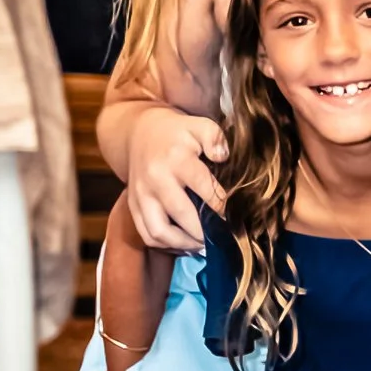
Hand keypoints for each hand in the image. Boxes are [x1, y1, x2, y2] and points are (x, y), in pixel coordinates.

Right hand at [124, 101, 227, 251]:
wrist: (139, 132)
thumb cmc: (177, 132)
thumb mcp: (199, 125)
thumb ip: (215, 137)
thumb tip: (223, 156)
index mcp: (176, 159)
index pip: (206, 190)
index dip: (224, 208)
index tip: (237, 219)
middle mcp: (156, 180)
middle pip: (183, 216)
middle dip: (206, 232)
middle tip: (224, 238)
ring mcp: (141, 195)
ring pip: (159, 232)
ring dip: (184, 244)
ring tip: (204, 246)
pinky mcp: (132, 206)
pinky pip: (146, 235)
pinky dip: (166, 245)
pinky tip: (185, 244)